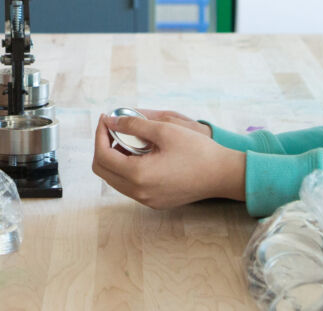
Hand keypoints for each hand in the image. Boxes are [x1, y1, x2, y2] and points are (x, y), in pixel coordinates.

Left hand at [91, 113, 245, 209]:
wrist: (223, 174)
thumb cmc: (197, 151)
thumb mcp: (165, 130)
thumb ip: (133, 125)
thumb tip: (110, 121)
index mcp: (138, 175)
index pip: (102, 155)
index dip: (100, 135)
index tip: (106, 120)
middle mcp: (139, 192)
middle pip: (103, 171)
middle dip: (103, 147)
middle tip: (114, 129)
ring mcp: (147, 200)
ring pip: (115, 180)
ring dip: (115, 159)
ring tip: (128, 140)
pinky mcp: (155, 202)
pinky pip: (130, 186)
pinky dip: (128, 169)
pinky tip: (140, 154)